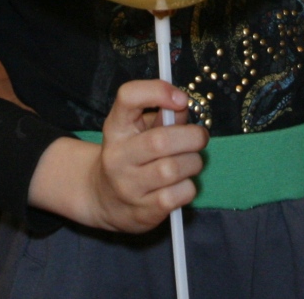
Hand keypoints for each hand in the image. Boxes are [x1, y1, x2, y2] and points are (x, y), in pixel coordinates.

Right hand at [26, 80, 206, 231]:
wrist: (103, 199)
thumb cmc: (131, 157)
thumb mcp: (138, 130)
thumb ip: (163, 116)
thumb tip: (184, 106)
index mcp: (116, 128)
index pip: (128, 97)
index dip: (158, 91)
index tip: (181, 99)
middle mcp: (117, 156)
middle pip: (160, 141)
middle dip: (192, 137)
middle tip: (200, 138)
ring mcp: (127, 186)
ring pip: (173, 170)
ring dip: (193, 163)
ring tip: (190, 163)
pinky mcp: (142, 212)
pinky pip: (178, 195)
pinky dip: (188, 188)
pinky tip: (181, 185)